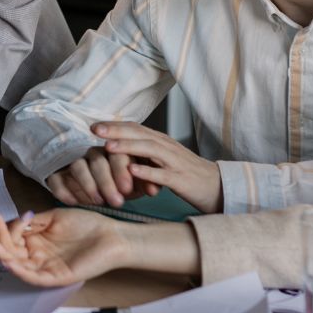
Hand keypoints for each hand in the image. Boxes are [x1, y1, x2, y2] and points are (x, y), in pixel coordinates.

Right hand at [0, 209, 136, 286]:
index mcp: (38, 240)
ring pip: (19, 265)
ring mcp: (46, 267)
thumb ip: (34, 221)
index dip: (4, 229)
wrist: (111, 237)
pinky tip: (9, 261)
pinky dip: (20, 271)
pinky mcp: (56, 277)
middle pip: (12, 252)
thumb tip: (14, 221)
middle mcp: (38, 255)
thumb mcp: (55, 217)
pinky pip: (34, 277)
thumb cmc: (86, 225)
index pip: (13, 238)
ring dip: (3, 256)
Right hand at [46, 146, 160, 207]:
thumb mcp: (135, 184)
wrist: (97, 186)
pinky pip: (56, 178)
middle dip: (107, 182)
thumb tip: (153, 189)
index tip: (128, 190)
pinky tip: (73, 202)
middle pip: (97, 162)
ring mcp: (74, 162)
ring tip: (98, 202)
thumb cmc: (121, 183)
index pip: (117, 154)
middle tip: (117, 201)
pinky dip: (63, 189)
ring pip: (78, 167)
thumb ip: (144, 184)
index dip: (122, 171)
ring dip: (88, 185)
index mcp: (113, 152)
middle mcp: (93, 154)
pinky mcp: (58, 173)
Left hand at [93, 121, 222, 213]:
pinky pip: (163, 174)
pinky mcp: (182, 180)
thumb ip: (145, 152)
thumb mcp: (163, 159)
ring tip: (108, 147)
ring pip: (150, 150)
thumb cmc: (186, 174)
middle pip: (139, 134)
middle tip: (94, 130)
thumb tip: (119, 147)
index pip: (135, 128)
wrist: (218, 186)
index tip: (94, 126)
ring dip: (128, 147)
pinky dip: (147, 172)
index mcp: (161, 142)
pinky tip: (132, 171)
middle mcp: (167, 147)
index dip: (114, 126)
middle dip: (116, 131)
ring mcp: (175, 162)